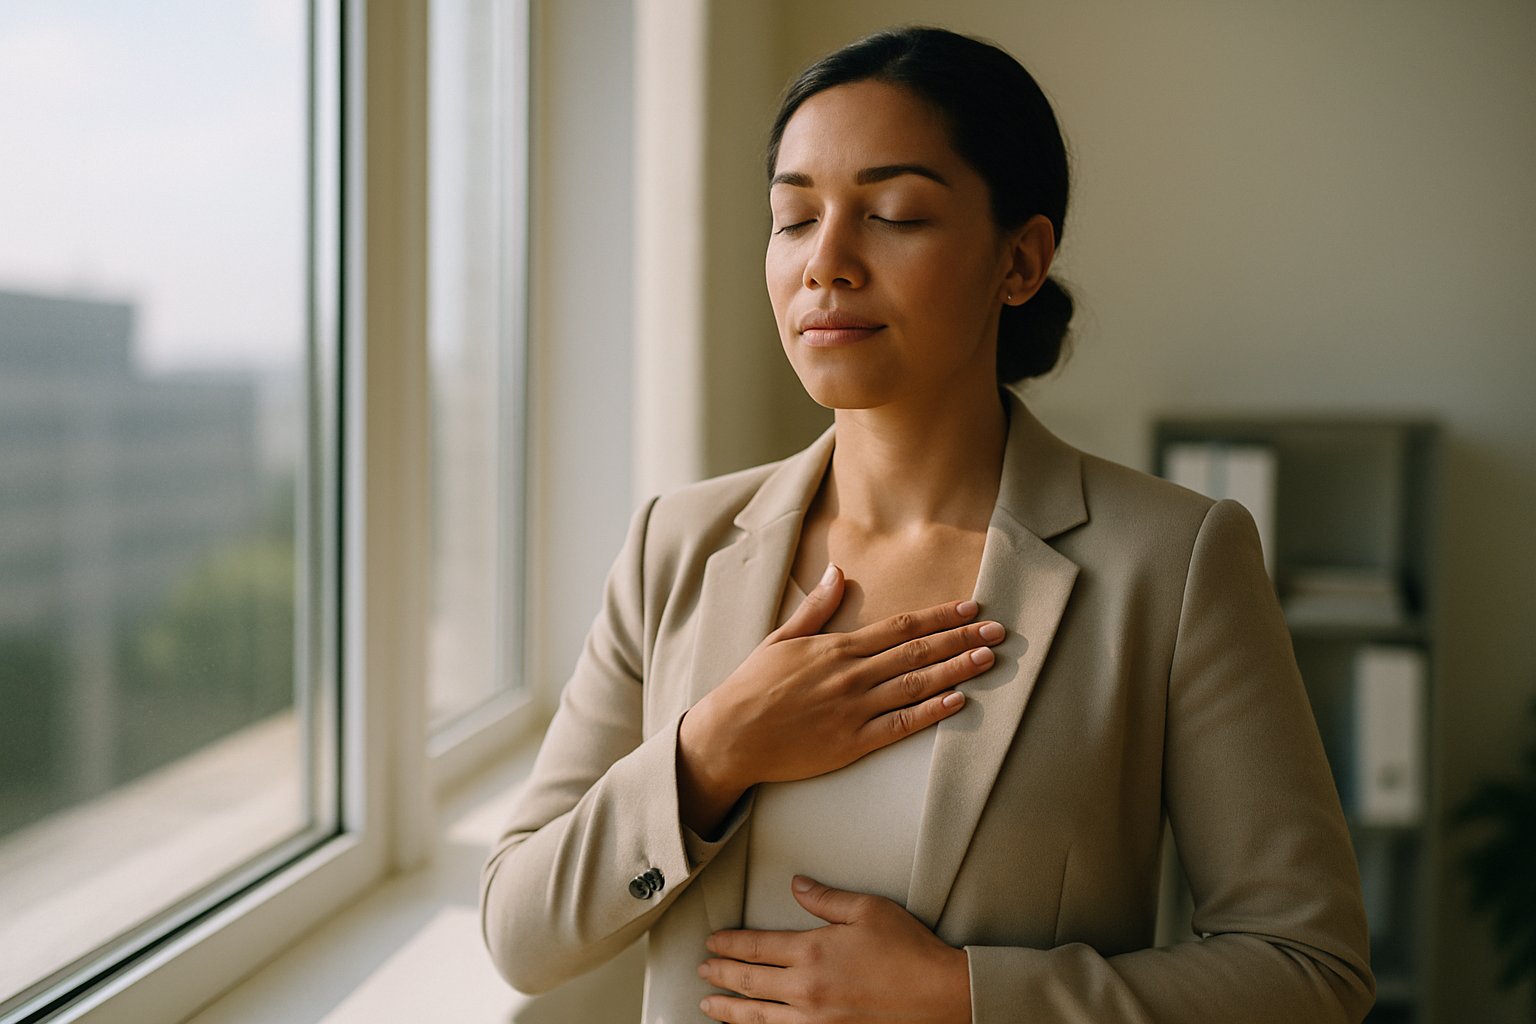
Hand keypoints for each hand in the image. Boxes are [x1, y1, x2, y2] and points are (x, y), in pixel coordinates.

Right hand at [677, 565, 1004, 834]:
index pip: (900, 626)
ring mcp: (854, 709)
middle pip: (918, 651)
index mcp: (837, 648)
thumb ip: (816, 608)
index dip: (939, 616)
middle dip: (961, 638)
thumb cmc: (753, 686)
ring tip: (988, 659)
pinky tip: (958, 701)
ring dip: (956, 669)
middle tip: (998, 630)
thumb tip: (837, 572)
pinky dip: (932, 713)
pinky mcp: (852, 742)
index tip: (970, 608)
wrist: (731, 735)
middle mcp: (852, 675)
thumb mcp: (781, 638)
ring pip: (917, 684)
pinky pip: (901, 726)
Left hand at [698, 876, 971, 1023]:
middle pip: (749, 982)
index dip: (730, 943)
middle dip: (720, 974)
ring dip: (729, 1011)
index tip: (712, 941)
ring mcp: (816, 1021)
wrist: (941, 996)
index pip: (756, 947)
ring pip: (758, 1017)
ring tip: (708, 1005)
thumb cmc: (908, 951)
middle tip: (702, 969)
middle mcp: (806, 990)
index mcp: (813, 952)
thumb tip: (796, 884)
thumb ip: (825, 898)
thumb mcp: (867, 909)